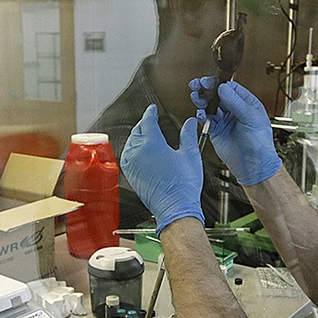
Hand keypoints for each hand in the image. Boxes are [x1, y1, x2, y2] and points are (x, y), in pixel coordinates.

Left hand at [120, 105, 204, 233]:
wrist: (175, 207)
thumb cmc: (183, 185)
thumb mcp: (190, 155)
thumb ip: (189, 135)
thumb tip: (190, 123)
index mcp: (152, 143)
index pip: (147, 121)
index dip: (151, 113)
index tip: (153, 110)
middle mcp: (138, 153)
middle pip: (137, 130)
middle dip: (143, 124)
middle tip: (150, 121)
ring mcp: (132, 165)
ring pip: (130, 143)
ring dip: (136, 136)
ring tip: (145, 135)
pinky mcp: (131, 175)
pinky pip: (127, 156)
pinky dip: (132, 150)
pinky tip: (139, 151)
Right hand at [189, 78, 281, 185]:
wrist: (254, 166)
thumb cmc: (260, 144)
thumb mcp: (250, 119)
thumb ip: (236, 103)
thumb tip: (223, 88)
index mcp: (247, 103)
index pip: (231, 87)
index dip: (218, 83)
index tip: (208, 82)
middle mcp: (235, 110)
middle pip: (218, 95)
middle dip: (207, 89)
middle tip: (197, 85)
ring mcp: (225, 120)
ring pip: (210, 106)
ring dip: (202, 101)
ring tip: (195, 97)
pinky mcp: (217, 131)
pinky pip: (207, 120)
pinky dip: (202, 116)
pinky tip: (200, 114)